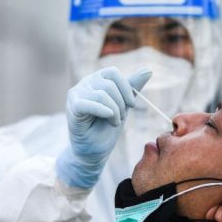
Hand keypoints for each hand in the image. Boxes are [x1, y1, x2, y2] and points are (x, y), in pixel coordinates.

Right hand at [56, 67, 151, 187]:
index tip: (131, 105)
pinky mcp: (72, 108)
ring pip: (102, 94)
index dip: (126, 88)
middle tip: (121, 118)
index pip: (113, 73)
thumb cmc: (106, 127)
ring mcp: (76, 94)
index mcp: (96, 79)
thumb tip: (148, 70)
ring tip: (114, 122)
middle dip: (121, 103)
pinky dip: (103, 111)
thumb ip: (132, 87)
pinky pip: (89, 103)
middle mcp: (84, 83)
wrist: (94, 151)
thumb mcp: (123, 105)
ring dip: (114, 111)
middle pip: (109, 84)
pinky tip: (109, 118)